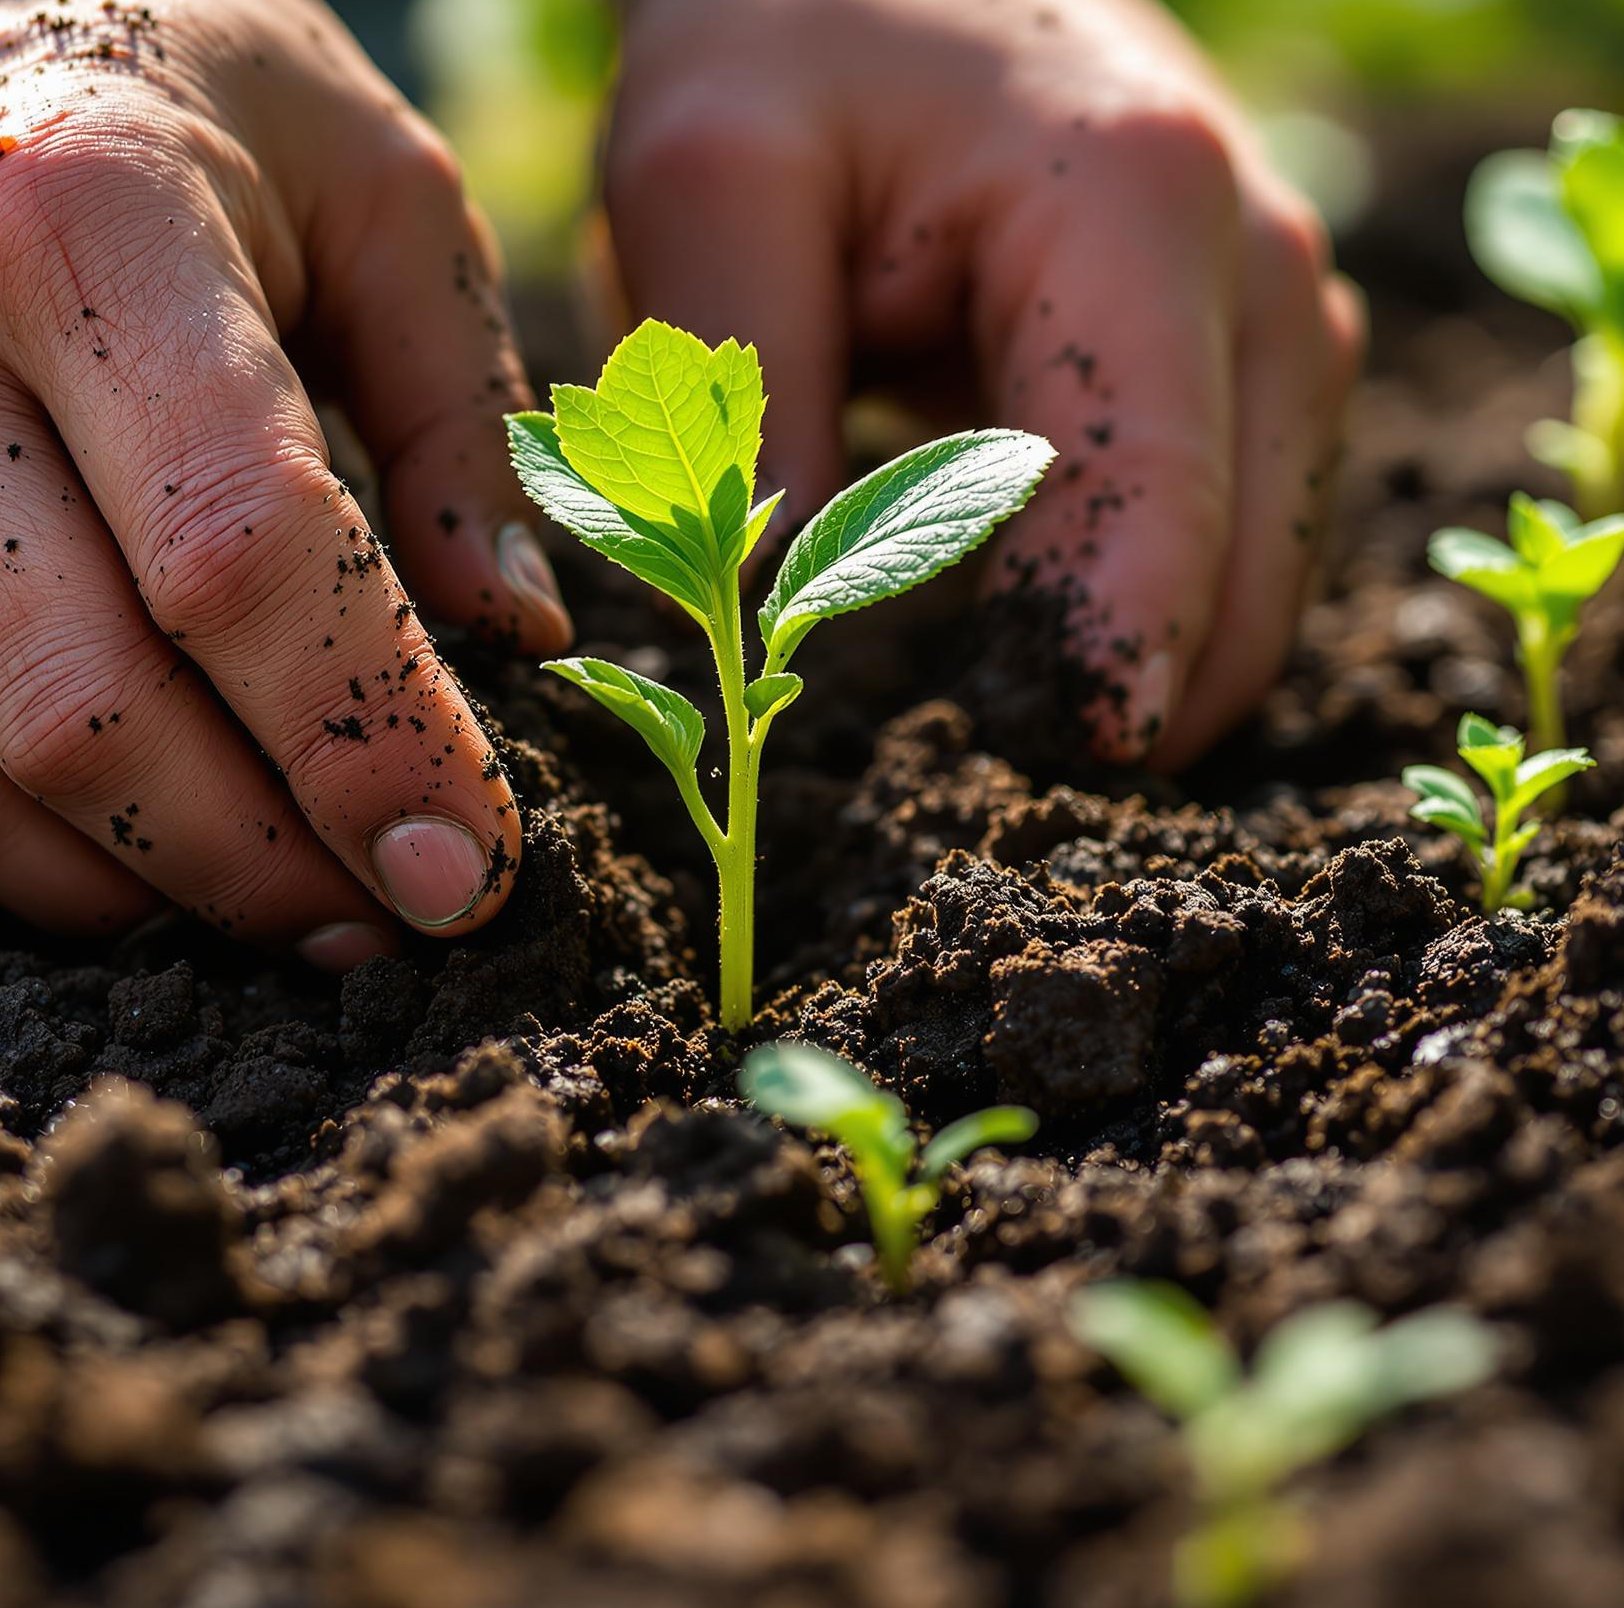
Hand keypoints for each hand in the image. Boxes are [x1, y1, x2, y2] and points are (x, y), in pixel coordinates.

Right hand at [0, 0, 571, 961]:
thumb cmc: (208, 90)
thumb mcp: (380, 197)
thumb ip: (463, 416)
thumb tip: (521, 632)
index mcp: (92, 222)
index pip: (243, 550)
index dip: (367, 742)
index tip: (473, 869)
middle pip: (82, 699)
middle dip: (262, 857)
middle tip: (400, 911)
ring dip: (151, 882)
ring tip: (302, 901)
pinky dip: (40, 849)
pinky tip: (157, 854)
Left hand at [606, 0, 1362, 766]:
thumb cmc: (795, 40)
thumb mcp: (711, 180)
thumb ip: (755, 400)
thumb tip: (799, 621)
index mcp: (1136, 211)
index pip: (1157, 492)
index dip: (1117, 654)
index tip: (1072, 768)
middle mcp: (1260, 272)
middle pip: (1243, 573)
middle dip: (1128, 690)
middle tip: (985, 770)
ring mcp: (1280, 324)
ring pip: (1255, 580)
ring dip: (1140, 665)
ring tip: (1001, 709)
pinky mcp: (1256, 369)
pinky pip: (1234, 545)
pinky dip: (1148, 615)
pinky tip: (1043, 636)